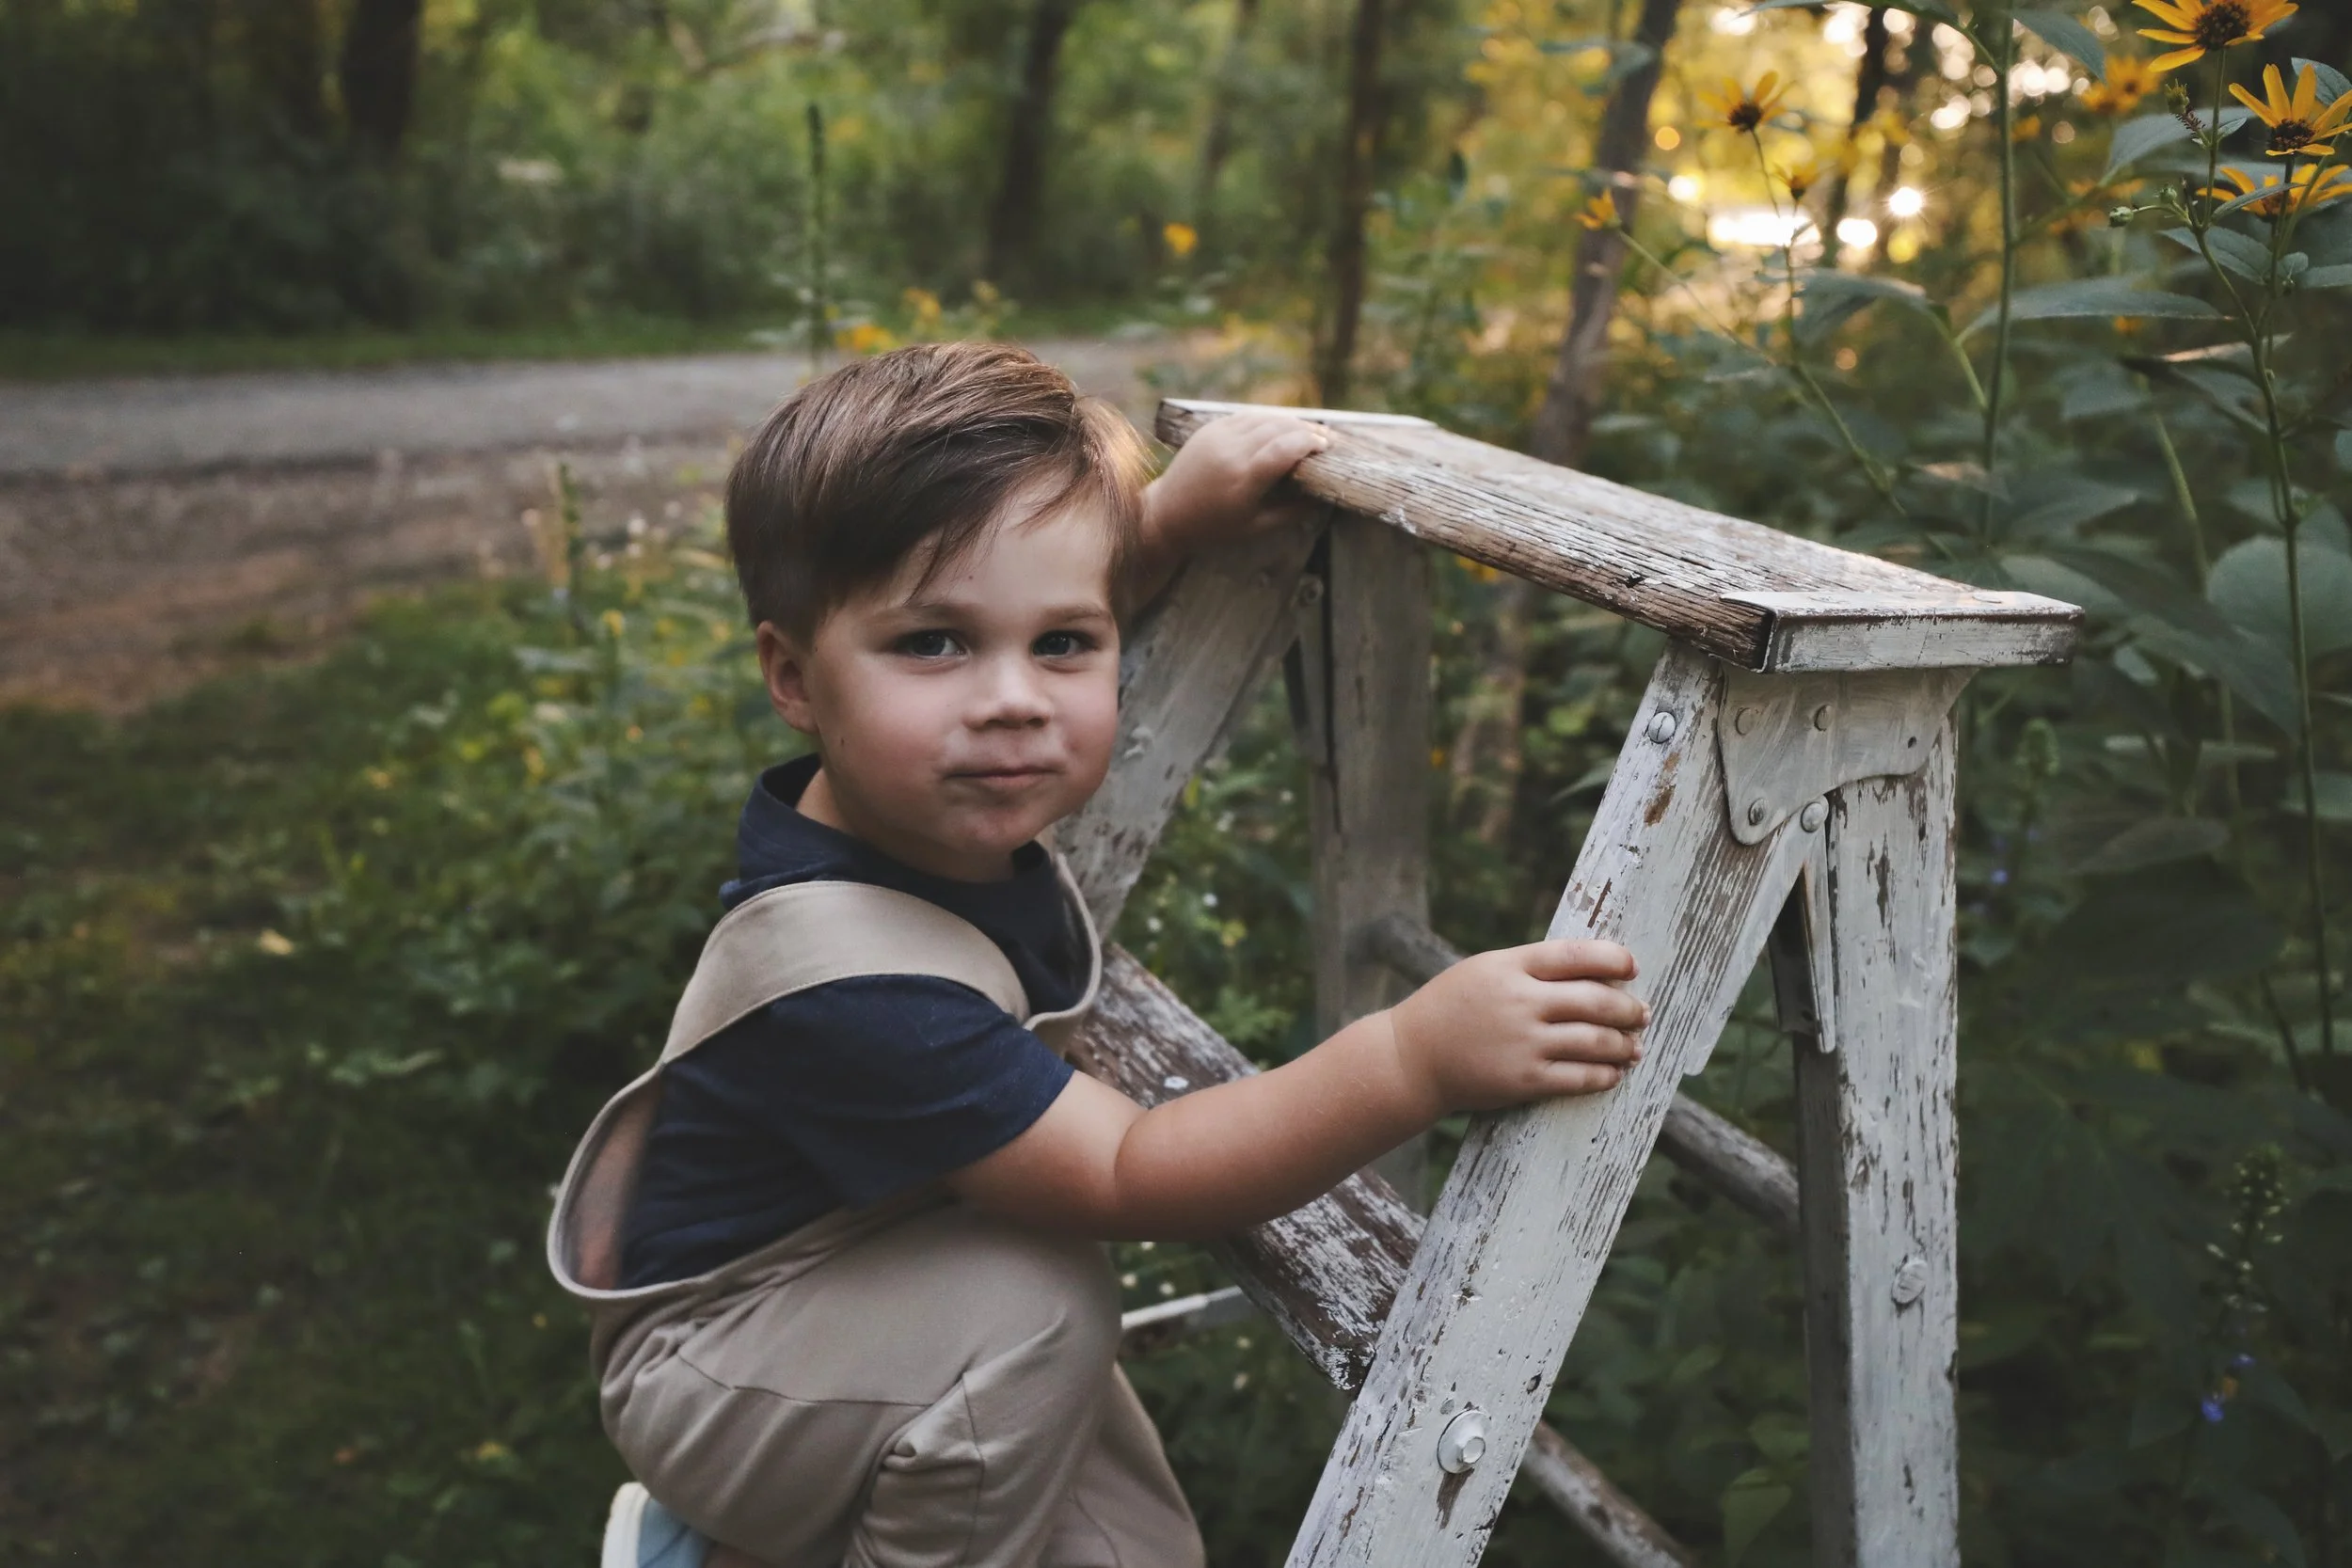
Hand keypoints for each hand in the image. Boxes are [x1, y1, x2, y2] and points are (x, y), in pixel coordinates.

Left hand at [1140, 411, 1329, 562]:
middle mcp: (1230, 453)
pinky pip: (1247, 416)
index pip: (1284, 449)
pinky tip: (1283, 427)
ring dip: (1290, 422)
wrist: (1166, 514)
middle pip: (1278, 428)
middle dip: (1306, 430)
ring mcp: (1218, 437)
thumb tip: (1324, 499)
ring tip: (1309, 431)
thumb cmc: (1214, 528)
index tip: (1326, 446)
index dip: (1309, 443)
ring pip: (1264, 417)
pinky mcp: (1210, 429)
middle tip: (1326, 438)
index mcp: (1242, 480)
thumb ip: (1292, 513)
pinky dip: (1268, 419)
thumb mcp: (1256, 528)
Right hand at [1385, 940, 1646, 1113]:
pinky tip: (1613, 1073)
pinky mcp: (1524, 1080)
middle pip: (1597, 1000)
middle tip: (1642, 1013)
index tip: (1632, 966)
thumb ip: (1532, 967)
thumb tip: (1592, 973)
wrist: (1412, 1057)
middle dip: (1629, 1008)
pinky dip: (1605, 1075)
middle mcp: (1521, 1001)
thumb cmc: (1452, 1008)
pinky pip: (1579, 1077)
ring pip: (1596, 1041)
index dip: (1613, 959)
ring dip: (1625, 1044)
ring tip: (1634, 1047)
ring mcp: (1524, 1042)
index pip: (1577, 955)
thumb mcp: (1485, 970)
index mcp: (1510, 966)